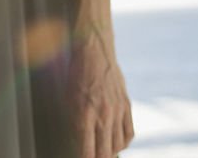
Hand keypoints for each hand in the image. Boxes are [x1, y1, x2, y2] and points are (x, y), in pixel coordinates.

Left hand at [66, 26, 134, 157]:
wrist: (94, 50)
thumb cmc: (76, 73)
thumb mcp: (68, 98)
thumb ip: (75, 122)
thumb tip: (80, 142)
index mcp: (84, 114)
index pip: (87, 151)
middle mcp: (103, 115)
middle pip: (105, 153)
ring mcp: (117, 111)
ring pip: (118, 145)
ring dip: (111, 152)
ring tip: (104, 153)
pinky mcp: (126, 105)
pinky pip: (129, 132)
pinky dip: (124, 142)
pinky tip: (117, 143)